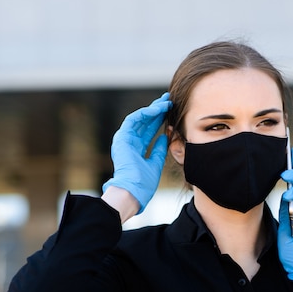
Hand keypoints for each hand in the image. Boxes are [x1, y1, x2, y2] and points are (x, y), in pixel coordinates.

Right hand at [102, 93, 171, 213]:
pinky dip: (145, 113)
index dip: (159, 119)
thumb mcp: (155, 162)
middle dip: (157, 110)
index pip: (149, 130)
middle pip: (144, 122)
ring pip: (140, 118)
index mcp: (136, 149)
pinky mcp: (122, 137)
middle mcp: (129, 142)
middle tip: (168, 100)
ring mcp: (124, 139)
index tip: (171, 111)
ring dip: (153, 109)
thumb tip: (165, 136)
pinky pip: (133, 120)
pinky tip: (157, 109)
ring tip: (166, 102)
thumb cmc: (143, 183)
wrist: (133, 192)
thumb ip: (159, 149)